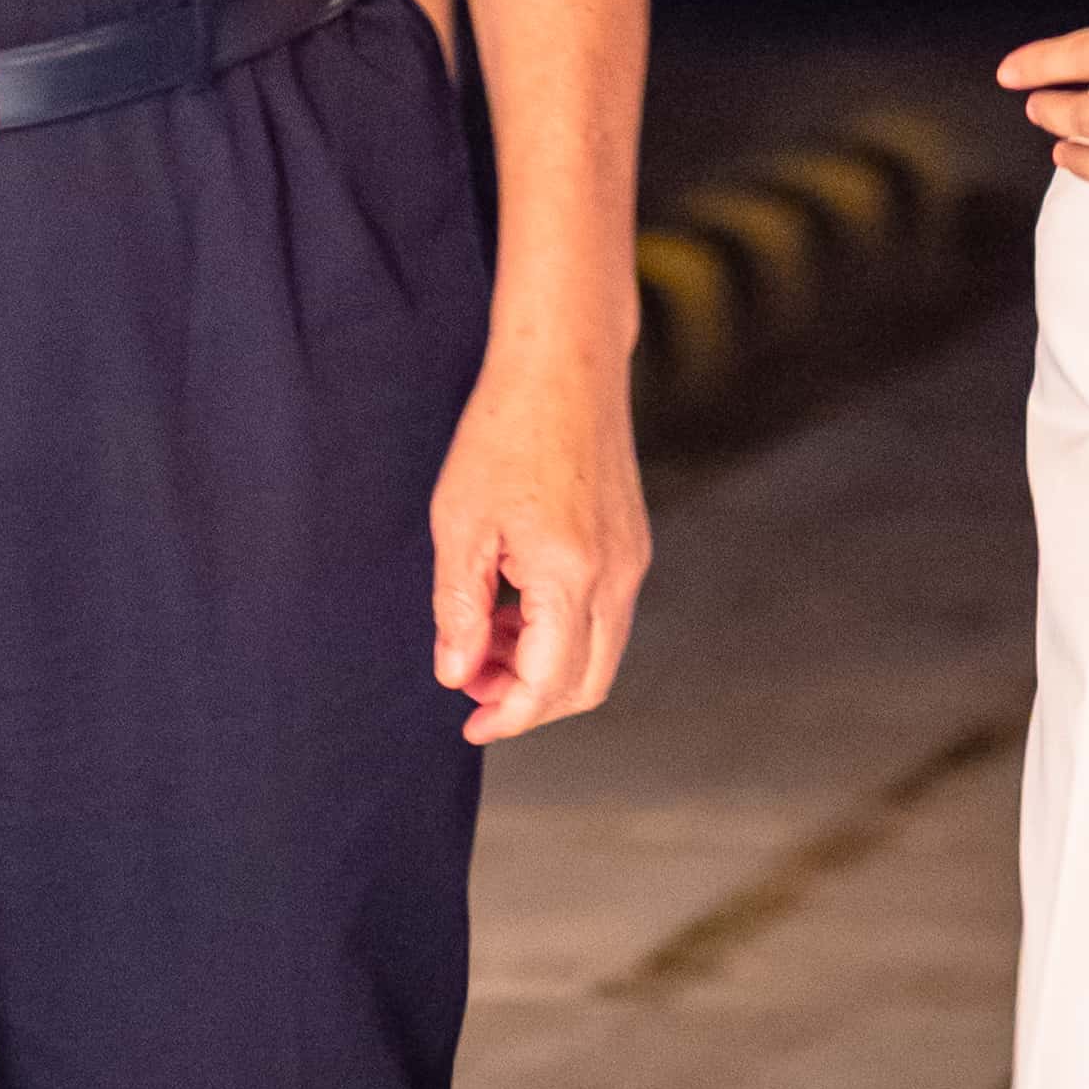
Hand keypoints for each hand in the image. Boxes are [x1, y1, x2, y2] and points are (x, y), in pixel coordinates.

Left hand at [431, 344, 647, 742]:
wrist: (564, 364)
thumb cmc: (504, 431)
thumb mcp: (461, 523)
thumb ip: (458, 608)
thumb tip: (456, 674)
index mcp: (571, 575)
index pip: (547, 684)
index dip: (507, 716)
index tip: (470, 724)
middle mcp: (616, 577)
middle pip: (585, 684)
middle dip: (529, 701)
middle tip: (472, 688)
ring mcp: (632, 561)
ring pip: (598, 651)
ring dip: (543, 664)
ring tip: (481, 638)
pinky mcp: (632, 544)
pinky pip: (603, 614)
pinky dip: (560, 629)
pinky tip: (513, 603)